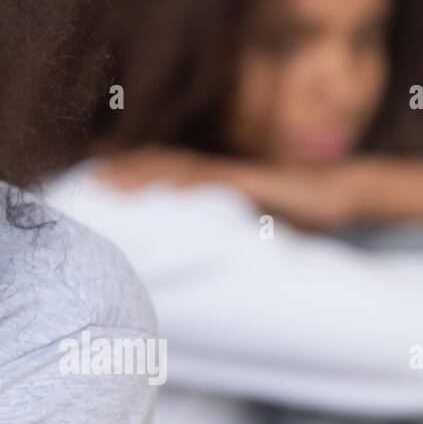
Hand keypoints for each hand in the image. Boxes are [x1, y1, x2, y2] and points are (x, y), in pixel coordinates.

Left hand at [93, 147, 357, 231]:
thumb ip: (210, 229)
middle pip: (158, 165)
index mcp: (207, 180)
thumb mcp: (240, 222)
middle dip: (121, 171)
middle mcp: (215, 172)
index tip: (89, 183)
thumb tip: (179, 258)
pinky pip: (218, 180)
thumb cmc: (289, 212)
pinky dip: (191, 182)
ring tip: (112, 185)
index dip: (124, 174)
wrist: (337, 194)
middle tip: (85, 181)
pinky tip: (169, 189)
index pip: (157, 173)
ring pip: (180, 169)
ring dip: (144, 175)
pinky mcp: (255, 182)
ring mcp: (233, 174)